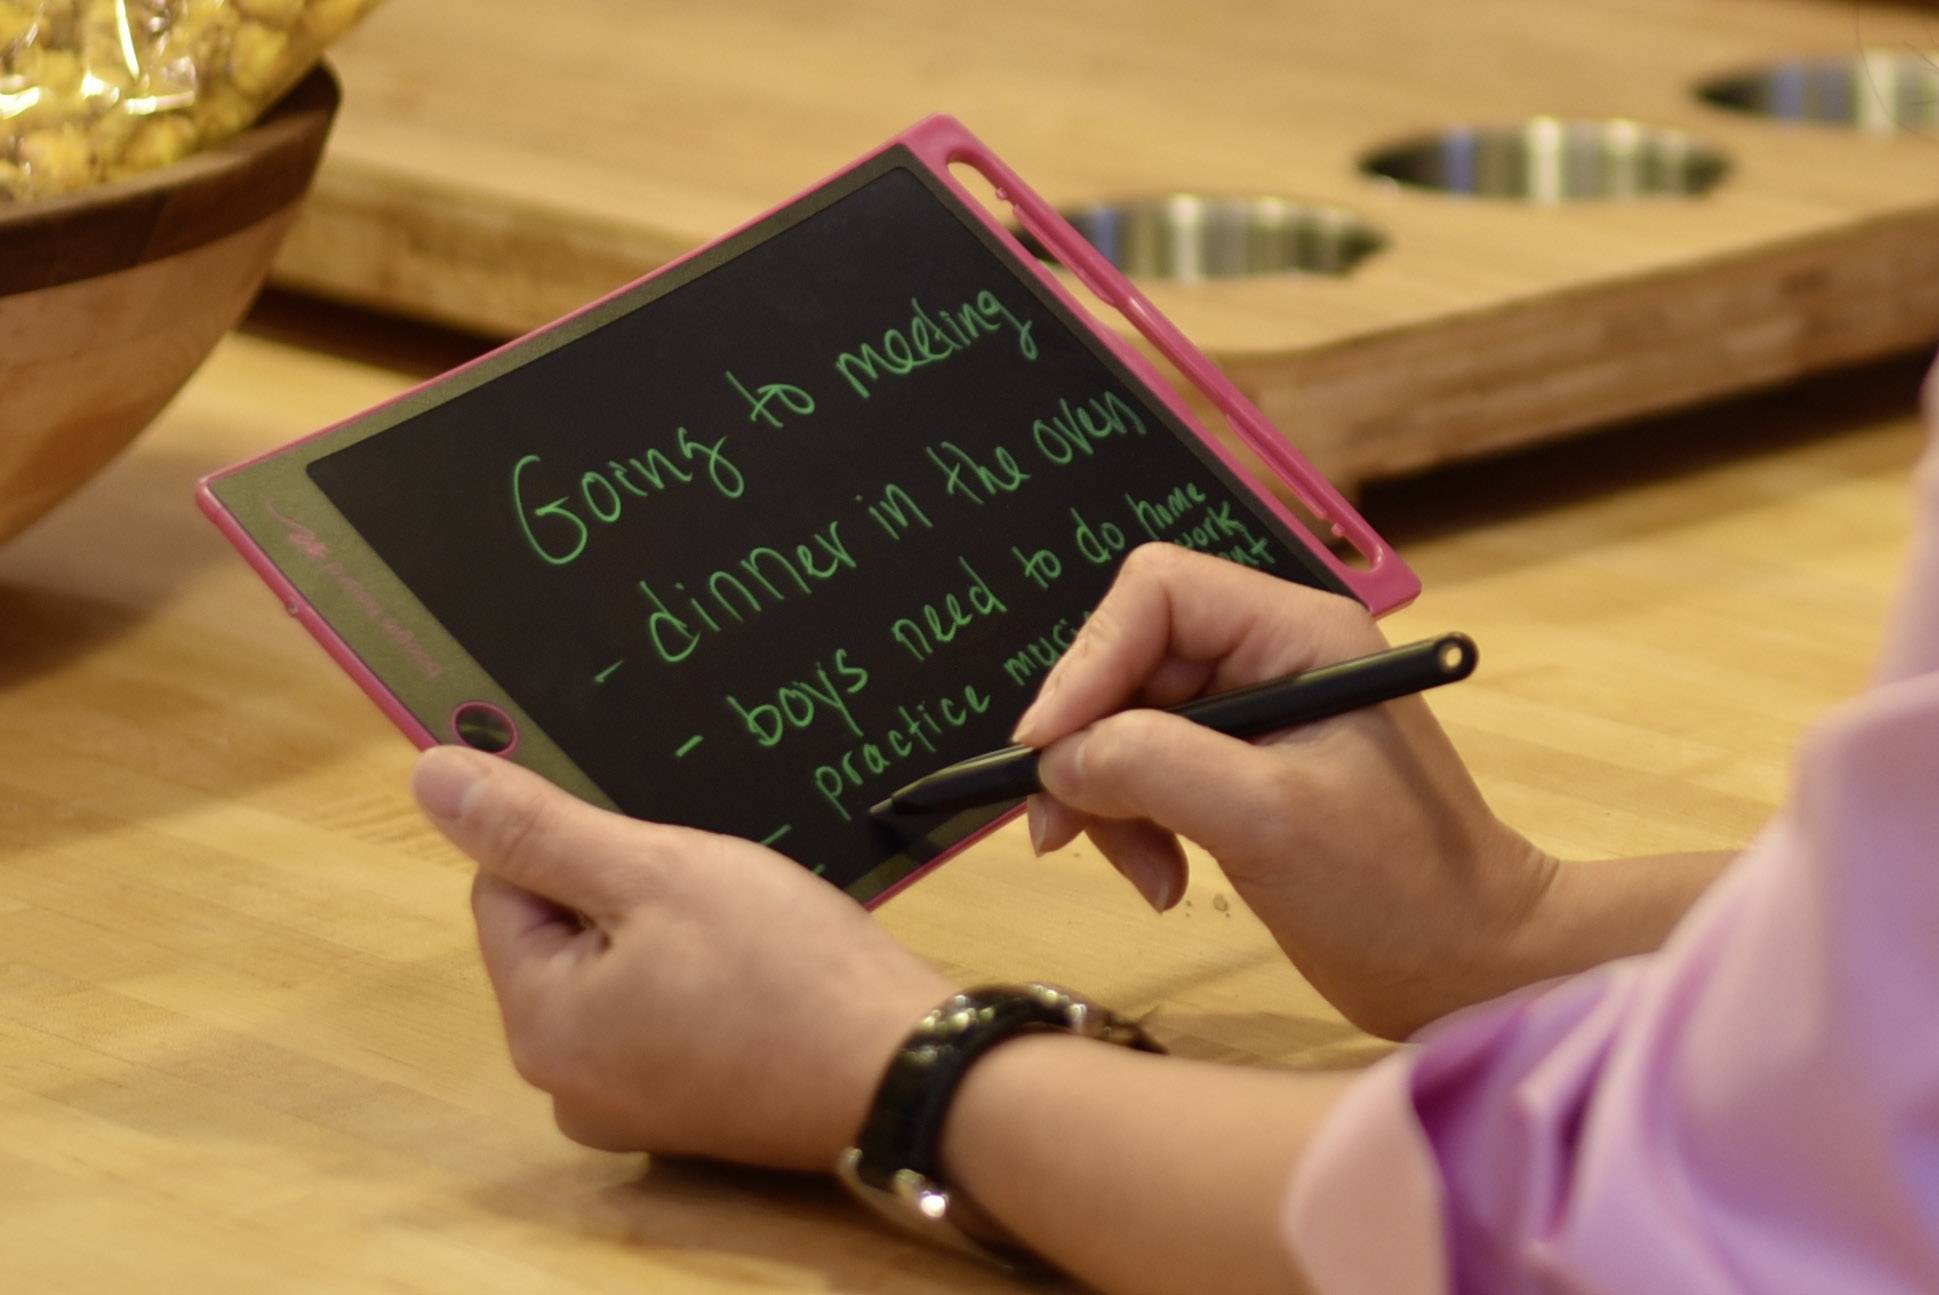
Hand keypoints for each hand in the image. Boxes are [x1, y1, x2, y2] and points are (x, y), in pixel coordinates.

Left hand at [412, 746, 953, 1170]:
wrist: (906, 1070)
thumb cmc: (786, 968)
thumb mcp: (656, 872)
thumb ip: (536, 828)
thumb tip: (428, 778)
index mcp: (540, 1026)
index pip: (504, 890)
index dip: (581, 848)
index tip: (658, 849)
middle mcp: (566, 1085)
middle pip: (560, 938)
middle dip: (627, 896)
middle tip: (711, 892)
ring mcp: (630, 1110)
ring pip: (617, 974)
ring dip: (666, 937)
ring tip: (743, 932)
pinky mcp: (687, 1115)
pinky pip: (661, 1018)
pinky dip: (699, 985)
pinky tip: (757, 973)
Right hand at [1012, 544, 1556, 1038]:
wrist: (1471, 970)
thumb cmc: (1398, 892)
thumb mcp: (1268, 819)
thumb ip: (1152, 767)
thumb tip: (1054, 759)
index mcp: (1296, 633)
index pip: (1154, 595)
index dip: (1087, 662)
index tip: (1045, 749)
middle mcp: (1270, 656)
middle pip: (1128, 662)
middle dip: (1089, 747)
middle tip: (1057, 832)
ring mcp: (1254, 717)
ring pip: (1125, 726)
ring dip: (1110, 803)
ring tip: (1145, 877)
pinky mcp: (1239, 774)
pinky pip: (1148, 776)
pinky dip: (1135, 830)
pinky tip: (1165, 883)